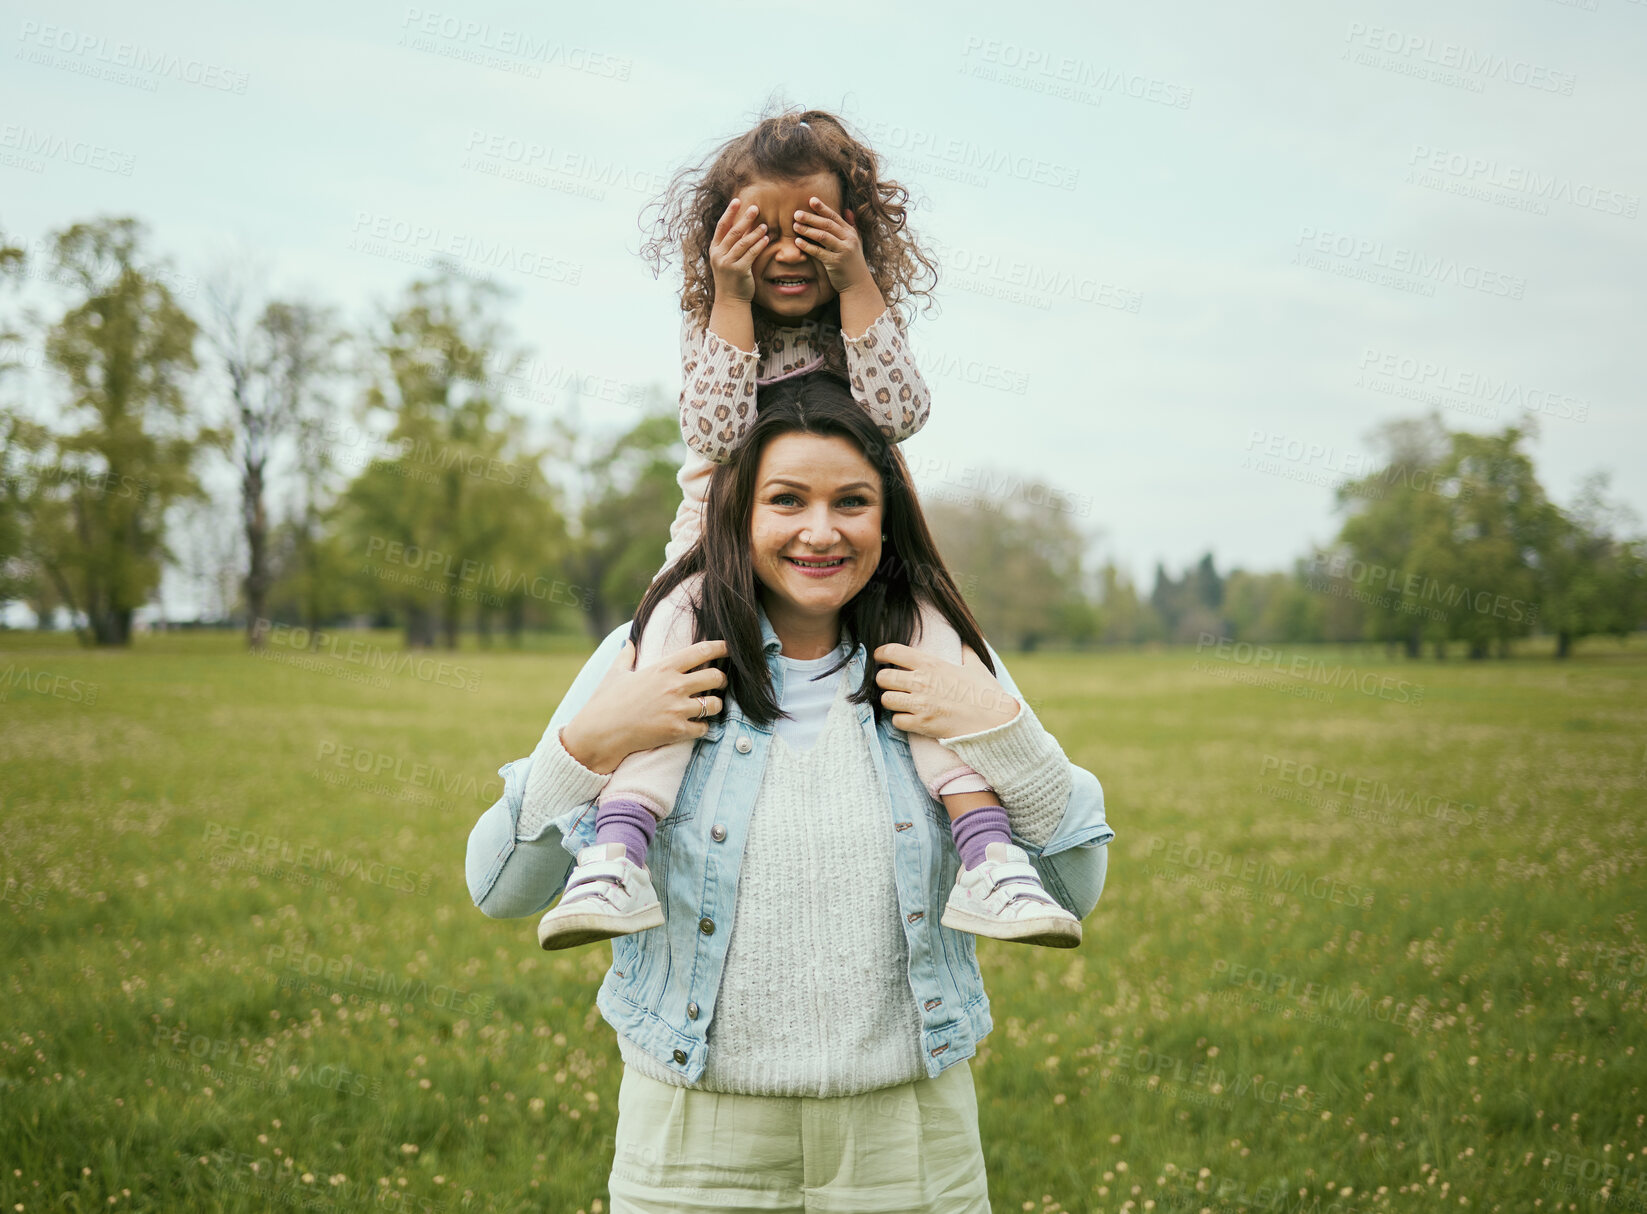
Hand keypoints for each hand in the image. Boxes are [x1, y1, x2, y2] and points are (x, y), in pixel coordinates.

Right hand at [559, 638, 728, 773]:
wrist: (600, 732)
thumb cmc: (606, 702)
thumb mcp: (615, 673)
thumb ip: (626, 656)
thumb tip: (628, 642)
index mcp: (663, 668)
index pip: (701, 652)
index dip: (720, 648)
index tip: (728, 648)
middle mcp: (674, 686)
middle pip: (716, 677)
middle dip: (722, 680)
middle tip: (719, 683)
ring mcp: (677, 709)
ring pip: (715, 705)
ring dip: (715, 706)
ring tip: (709, 707)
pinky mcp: (676, 731)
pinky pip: (704, 728)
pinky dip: (703, 728)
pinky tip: (696, 726)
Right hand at [709, 197, 767, 303]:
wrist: (730, 300)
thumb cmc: (731, 278)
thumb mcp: (726, 259)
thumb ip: (731, 244)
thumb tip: (743, 225)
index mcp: (714, 249)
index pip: (721, 226)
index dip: (729, 213)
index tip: (737, 200)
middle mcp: (719, 255)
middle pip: (733, 232)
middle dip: (744, 218)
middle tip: (755, 208)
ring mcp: (728, 263)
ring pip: (743, 242)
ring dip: (755, 232)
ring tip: (765, 225)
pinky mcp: (738, 270)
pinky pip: (751, 254)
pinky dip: (759, 245)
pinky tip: (766, 239)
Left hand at [794, 197, 871, 294]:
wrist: (858, 284)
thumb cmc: (853, 263)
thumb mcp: (856, 242)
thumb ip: (851, 225)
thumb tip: (847, 209)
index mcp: (851, 233)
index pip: (835, 217)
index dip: (823, 208)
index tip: (811, 200)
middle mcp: (848, 240)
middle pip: (827, 224)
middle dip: (811, 218)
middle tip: (796, 213)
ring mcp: (843, 251)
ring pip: (823, 236)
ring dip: (807, 230)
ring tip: (794, 226)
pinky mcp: (835, 263)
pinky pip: (819, 252)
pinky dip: (808, 246)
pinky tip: (798, 242)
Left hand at [873, 642, 1019, 739]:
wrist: (995, 721)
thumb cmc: (986, 692)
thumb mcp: (975, 665)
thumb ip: (965, 651)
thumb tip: (965, 641)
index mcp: (931, 664)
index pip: (893, 651)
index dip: (881, 653)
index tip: (879, 656)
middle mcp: (922, 682)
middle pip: (883, 678)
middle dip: (884, 681)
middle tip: (891, 684)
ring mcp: (920, 704)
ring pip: (886, 700)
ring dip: (891, 701)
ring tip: (900, 702)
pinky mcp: (922, 724)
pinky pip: (896, 721)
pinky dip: (900, 720)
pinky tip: (909, 718)